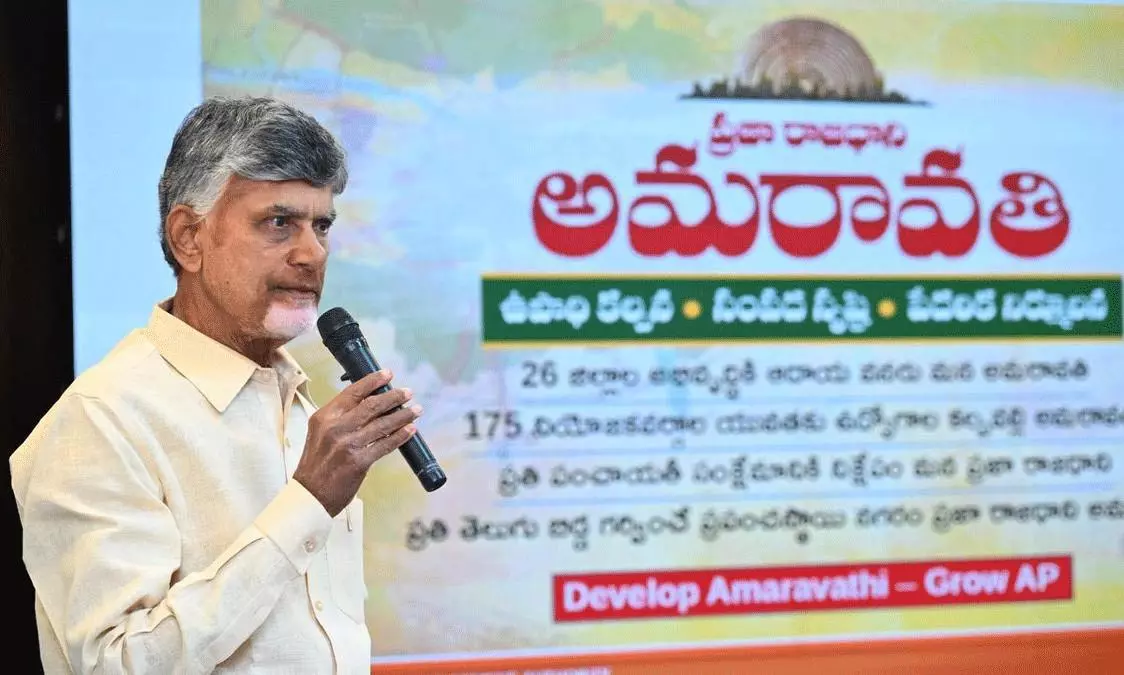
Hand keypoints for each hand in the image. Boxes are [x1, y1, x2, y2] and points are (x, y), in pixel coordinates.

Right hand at [293, 370, 421, 515]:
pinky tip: (410, 430)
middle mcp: (336, 428)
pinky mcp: (359, 461)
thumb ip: (340, 418)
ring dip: (403, 415)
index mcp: (325, 417)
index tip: (387, 374)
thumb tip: (369, 404)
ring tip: (416, 410)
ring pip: (382, 424)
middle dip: (393, 396)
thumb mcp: (320, 433)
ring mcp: (348, 444)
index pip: (352, 392)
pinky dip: (400, 436)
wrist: (309, 494)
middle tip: (407, 392)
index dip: (372, 381)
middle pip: (371, 405)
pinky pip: (385, 445)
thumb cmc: (316, 464)